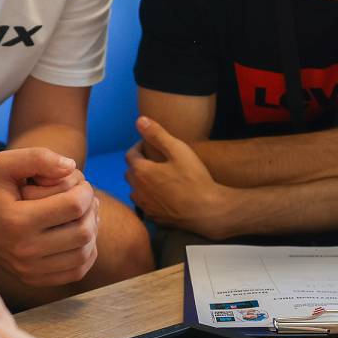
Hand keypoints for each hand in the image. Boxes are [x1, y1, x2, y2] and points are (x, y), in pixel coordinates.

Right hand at [0, 148, 98, 287]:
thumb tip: (71, 167)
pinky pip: (77, 271)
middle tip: (83, 198)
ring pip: (84, 253)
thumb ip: (38, 157)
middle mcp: (24, 250)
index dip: (85, 190)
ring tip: (82, 214)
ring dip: (92, 230)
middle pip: (83, 232)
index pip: (74, 206)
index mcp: (17, 221)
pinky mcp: (34, 279)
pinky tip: (78, 234)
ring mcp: (29, 270)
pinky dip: (87, 252)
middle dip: (91, 209)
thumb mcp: (4, 163)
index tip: (79, 183)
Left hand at [124, 116, 229, 237]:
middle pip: (130, 172)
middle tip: (155, 159)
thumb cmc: (194, 179)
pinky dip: (149, 197)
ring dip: (142, 181)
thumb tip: (139, 120)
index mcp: (141, 171)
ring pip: (135, 190)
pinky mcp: (153, 217)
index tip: (151, 145)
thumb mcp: (178, 150)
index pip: (130, 154)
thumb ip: (157, 134)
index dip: (139, 146)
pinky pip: (144, 204)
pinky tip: (163, 194)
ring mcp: (145, 206)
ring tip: (158, 177)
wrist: (207, 211)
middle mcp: (138, 190)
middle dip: (139, 163)